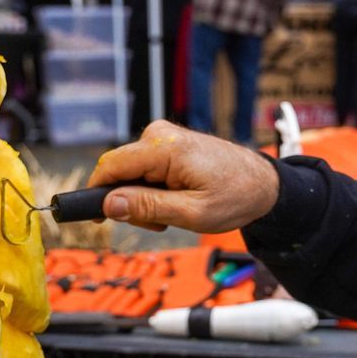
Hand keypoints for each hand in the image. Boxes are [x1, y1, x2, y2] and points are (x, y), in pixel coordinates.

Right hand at [87, 121, 280, 232]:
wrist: (263, 184)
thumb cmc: (235, 197)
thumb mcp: (191, 213)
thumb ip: (148, 207)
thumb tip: (108, 204)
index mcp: (165, 148)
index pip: (111, 166)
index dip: (96, 193)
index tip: (93, 218)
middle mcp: (159, 134)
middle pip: (119, 171)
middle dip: (129, 202)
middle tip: (159, 223)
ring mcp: (163, 136)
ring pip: (130, 173)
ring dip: (143, 199)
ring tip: (172, 213)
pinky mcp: (167, 143)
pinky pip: (144, 169)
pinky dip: (153, 189)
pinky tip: (174, 200)